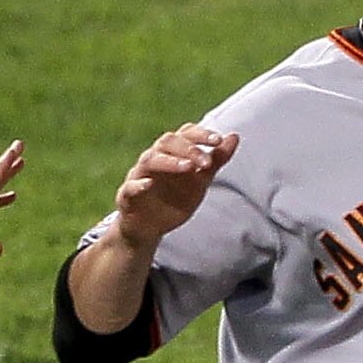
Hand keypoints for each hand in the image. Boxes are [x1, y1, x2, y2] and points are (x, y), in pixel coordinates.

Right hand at [109, 122, 238, 244]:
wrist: (151, 229)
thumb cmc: (175, 199)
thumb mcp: (200, 181)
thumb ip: (216, 160)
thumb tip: (235, 136)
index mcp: (173, 153)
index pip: (185, 133)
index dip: (201, 134)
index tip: (218, 141)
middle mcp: (154, 159)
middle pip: (167, 141)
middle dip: (188, 149)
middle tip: (206, 162)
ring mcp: (139, 175)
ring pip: (150, 159)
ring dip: (170, 161)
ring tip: (188, 167)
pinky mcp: (127, 196)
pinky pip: (130, 187)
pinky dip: (139, 184)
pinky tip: (149, 185)